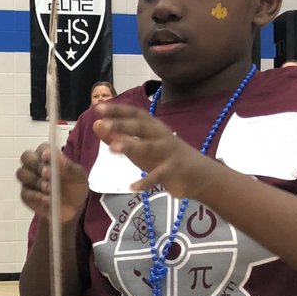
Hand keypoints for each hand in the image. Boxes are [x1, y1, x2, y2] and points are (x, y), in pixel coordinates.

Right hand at [16, 142, 88, 222]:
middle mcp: (35, 165)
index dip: (43, 151)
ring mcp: (28, 180)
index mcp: (49, 156)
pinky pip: (25, 193)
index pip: (42, 148)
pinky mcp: (26, 195)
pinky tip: (47, 200)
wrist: (73, 208)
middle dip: (35, 165)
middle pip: (26, 157)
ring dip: (35, 181)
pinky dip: (36, 196)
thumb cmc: (74, 187)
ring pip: (22, 174)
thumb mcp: (78, 176)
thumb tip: (57, 158)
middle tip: (47, 174)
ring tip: (49, 189)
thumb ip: (68, 166)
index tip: (48, 157)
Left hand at [93, 102, 218, 198]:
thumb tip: (96, 124)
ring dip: (131, 146)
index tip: (98, 107)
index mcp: (152, 127)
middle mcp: (161, 135)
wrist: (200, 174)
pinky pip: (159, 175)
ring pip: (149, 147)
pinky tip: (132, 187)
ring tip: (112, 148)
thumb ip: (117, 137)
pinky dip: (146, 182)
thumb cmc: (164, 157)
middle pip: (141, 127)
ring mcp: (169, 151)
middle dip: (121, 124)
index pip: (134, 114)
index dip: (117, 110)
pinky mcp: (175, 169)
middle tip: (102, 123)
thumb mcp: (139, 147)